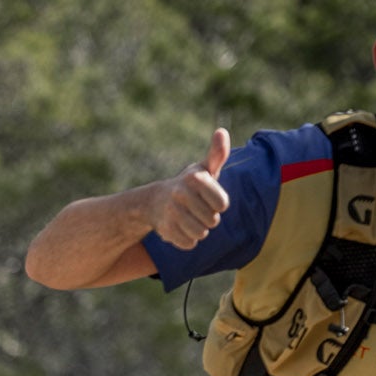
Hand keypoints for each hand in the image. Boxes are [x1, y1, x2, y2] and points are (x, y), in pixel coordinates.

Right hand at [148, 128, 229, 250]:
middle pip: (212, 220)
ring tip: (189, 219)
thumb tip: (221, 131)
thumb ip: (217, 154)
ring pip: (200, 233)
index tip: (209, 198)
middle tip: (197, 209)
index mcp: (195, 178)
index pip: (222, 204)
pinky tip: (179, 228)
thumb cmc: (188, 185)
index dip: (218, 204)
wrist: (154, 202)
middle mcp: (180, 194)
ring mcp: (170, 212)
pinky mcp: (164, 230)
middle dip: (208, 218)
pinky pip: (188, 243)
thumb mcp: (204, 169)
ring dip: (199, 230)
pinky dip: (187, 239)